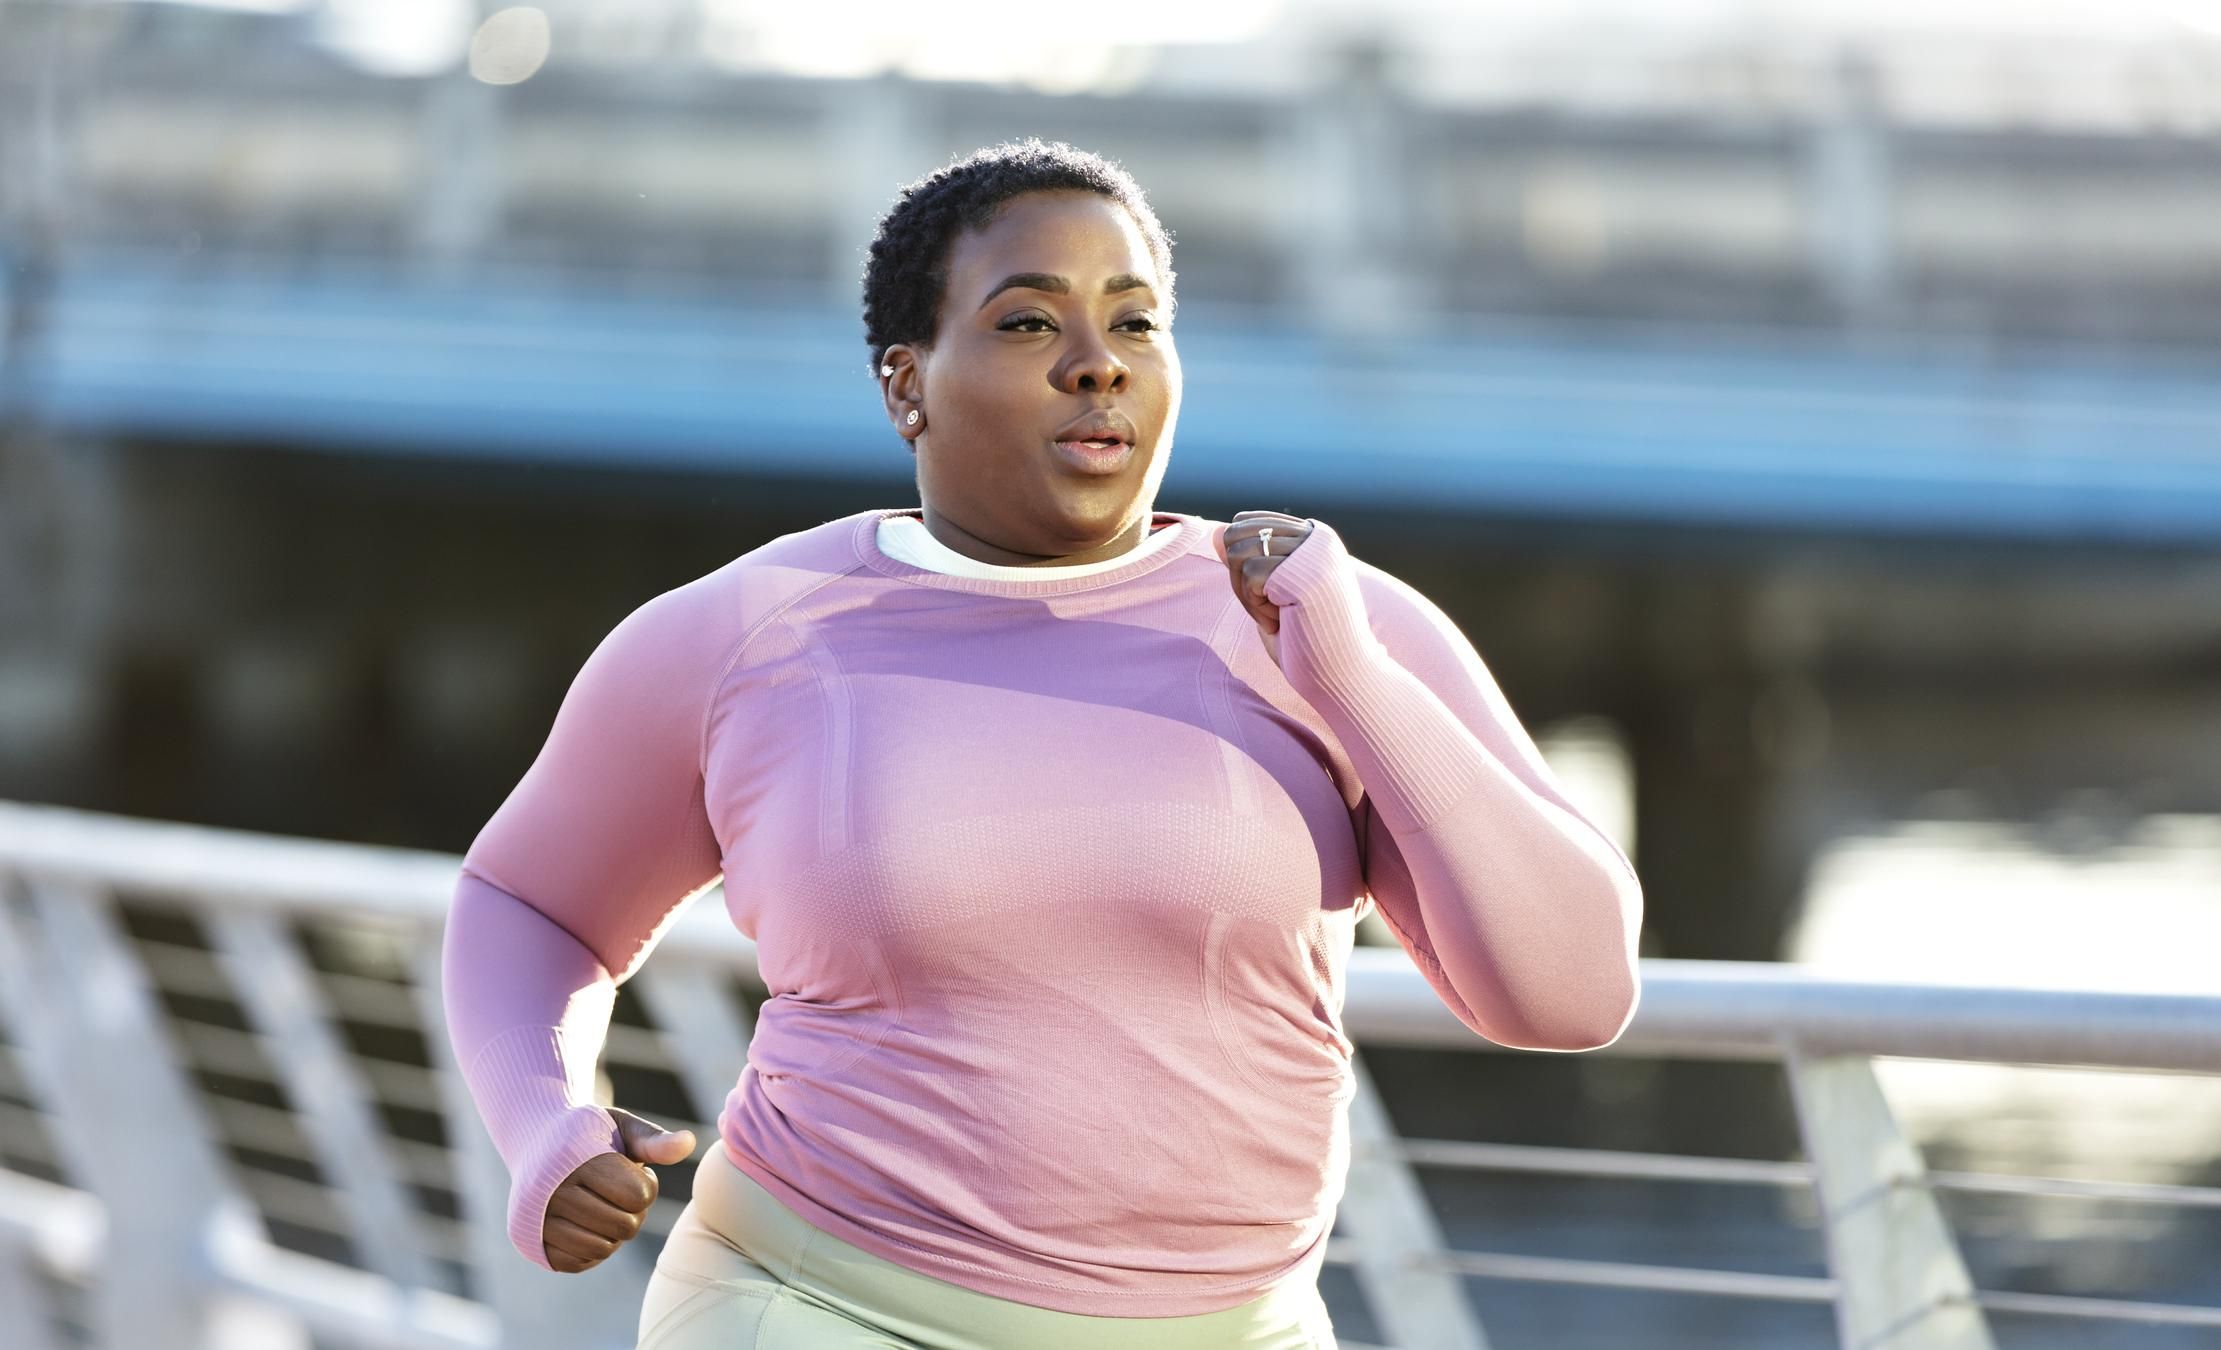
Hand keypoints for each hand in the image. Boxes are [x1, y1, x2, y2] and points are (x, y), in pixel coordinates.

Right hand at [541, 1106, 695, 1272]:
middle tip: (619, 1191)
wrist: (538, 1145)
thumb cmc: (590, 1135)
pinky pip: (580, 1262)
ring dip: (615, 1232)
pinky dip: (593, 1248)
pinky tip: (589, 1223)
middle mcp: (552, 1192)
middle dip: (633, 1211)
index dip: (646, 1185)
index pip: (637, 1194)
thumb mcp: (622, 1128)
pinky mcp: (535, 1244)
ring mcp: (539, 1221)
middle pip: (624, 1226)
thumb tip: (690, 1142)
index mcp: (576, 1159)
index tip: (630, 1170)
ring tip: (605, 1206)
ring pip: (603, 1248)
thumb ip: (655, 1141)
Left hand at [1215, 510, 1314, 668]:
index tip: (1272, 594)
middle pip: (1236, 533)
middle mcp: (1315, 537)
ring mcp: (1311, 551)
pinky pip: (1249, 576)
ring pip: (1238, 554)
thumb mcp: (1268, 594)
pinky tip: (1282, 622)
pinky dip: (1256, 608)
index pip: (1248, 522)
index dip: (1243, 561)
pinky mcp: (1302, 570)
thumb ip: (1246, 561)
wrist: (1339, 675)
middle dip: (1240, 577)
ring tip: (1279, 616)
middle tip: (1271, 609)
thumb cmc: (1304, 639)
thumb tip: (1216, 530)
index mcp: (1313, 537)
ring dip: (1248, 596)